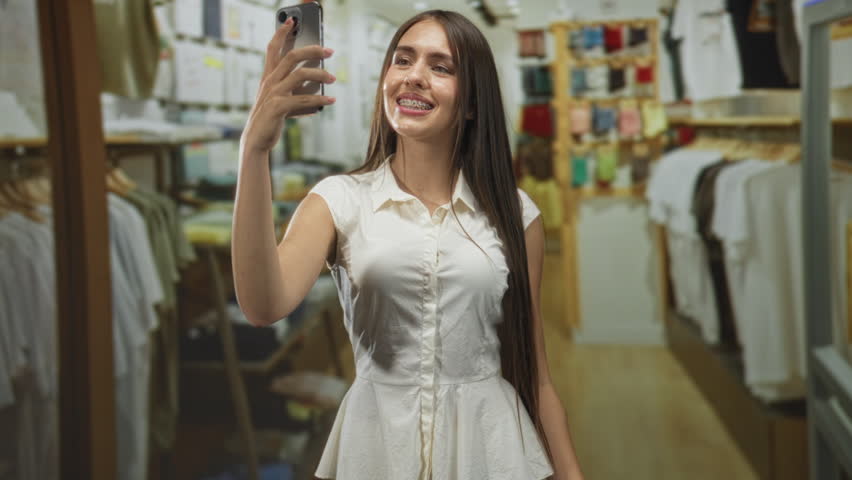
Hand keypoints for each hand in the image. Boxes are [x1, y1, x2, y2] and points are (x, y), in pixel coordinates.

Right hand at [241, 18, 335, 155]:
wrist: (258, 139)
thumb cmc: (271, 118)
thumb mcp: (283, 100)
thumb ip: (297, 91)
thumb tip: (319, 88)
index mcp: (269, 77)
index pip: (273, 49)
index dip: (281, 33)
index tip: (292, 20)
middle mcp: (270, 82)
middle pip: (291, 56)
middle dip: (311, 50)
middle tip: (330, 50)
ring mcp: (273, 93)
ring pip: (300, 74)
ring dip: (320, 73)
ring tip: (334, 78)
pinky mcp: (278, 107)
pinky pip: (303, 98)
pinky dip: (320, 98)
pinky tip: (331, 100)